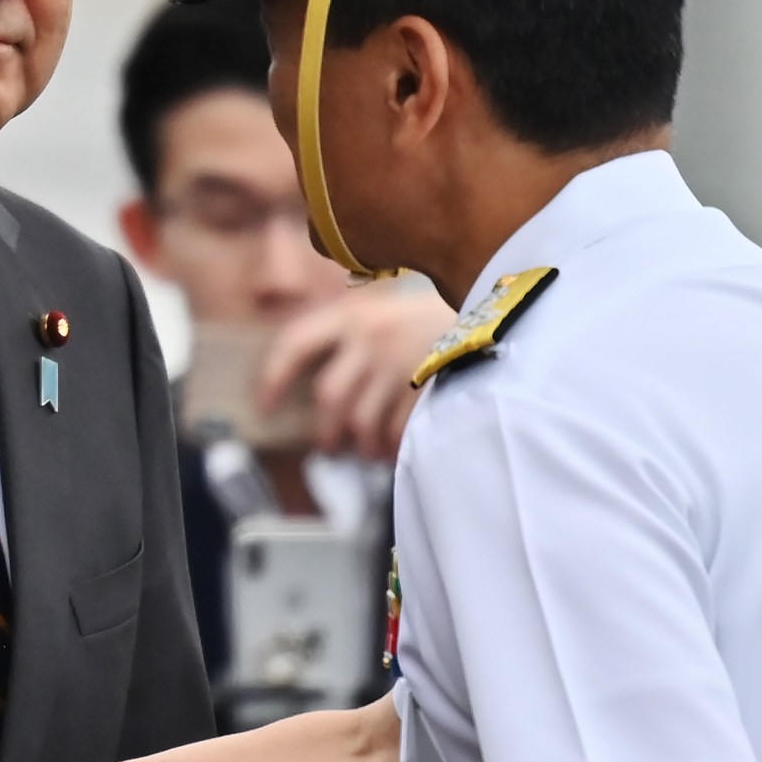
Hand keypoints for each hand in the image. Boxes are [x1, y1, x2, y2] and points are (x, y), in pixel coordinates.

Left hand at [255, 286, 456, 460]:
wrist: (495, 309)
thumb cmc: (429, 317)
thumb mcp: (383, 310)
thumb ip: (349, 337)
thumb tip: (315, 392)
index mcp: (353, 313)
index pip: (295, 344)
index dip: (273, 378)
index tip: (265, 406)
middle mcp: (371, 336)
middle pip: (329, 396)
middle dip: (324, 430)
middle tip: (327, 447)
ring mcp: (399, 363)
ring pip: (361, 421)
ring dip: (359, 446)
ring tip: (364, 452)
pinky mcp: (427, 387)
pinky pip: (395, 431)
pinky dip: (389, 448)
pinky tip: (391, 449)